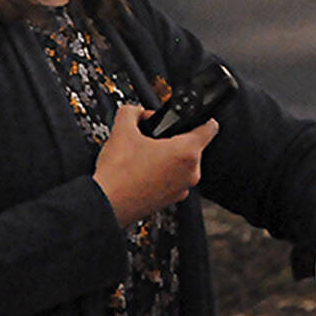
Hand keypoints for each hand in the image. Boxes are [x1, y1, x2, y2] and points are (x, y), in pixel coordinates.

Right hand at [93, 104, 218, 227]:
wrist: (106, 204)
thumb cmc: (118, 174)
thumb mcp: (122, 130)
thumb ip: (133, 111)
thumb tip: (139, 112)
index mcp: (186, 153)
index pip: (209, 128)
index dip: (202, 118)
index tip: (196, 117)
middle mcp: (190, 173)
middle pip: (192, 146)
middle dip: (174, 139)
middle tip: (153, 138)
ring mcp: (182, 189)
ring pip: (182, 165)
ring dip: (168, 158)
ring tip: (144, 157)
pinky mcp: (171, 200)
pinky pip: (173, 180)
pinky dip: (162, 174)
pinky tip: (142, 172)